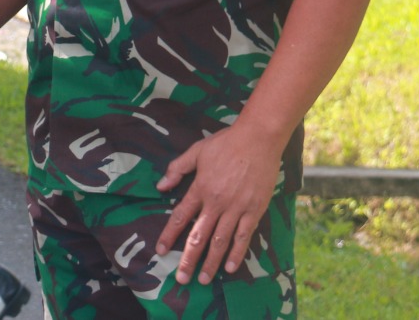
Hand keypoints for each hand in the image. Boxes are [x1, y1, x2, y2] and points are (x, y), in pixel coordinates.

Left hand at [154, 125, 278, 285]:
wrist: (258, 140)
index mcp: (200, 188)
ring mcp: (236, 208)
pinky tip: (230, 267)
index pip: (180, 216)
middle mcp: (216, 203)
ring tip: (203, 279)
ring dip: (211, 262)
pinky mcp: (254, 211)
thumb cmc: (226, 143)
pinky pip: (243, 236)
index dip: (169, 235)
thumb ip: (177, 169)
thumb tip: (161, 185)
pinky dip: (236, 253)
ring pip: (220, 241)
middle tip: (181, 278)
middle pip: (199, 236)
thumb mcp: (197, 151)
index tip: (160, 250)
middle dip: (188, 259)